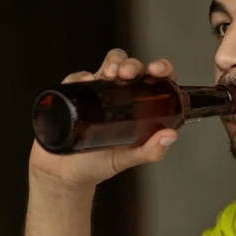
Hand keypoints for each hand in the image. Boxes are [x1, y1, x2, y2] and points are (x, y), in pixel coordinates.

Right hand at [29, 48, 178, 187]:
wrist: (65, 173)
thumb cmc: (98, 164)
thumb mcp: (128, 159)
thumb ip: (150, 151)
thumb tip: (170, 135)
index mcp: (138, 107)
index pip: (155, 81)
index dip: (161, 69)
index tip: (158, 70)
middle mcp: (120, 96)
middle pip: (130, 67)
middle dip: (132, 64)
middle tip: (129, 75)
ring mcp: (98, 93)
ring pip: (109, 64)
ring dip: (113, 62)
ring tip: (111, 74)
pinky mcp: (75, 94)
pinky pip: (78, 77)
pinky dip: (82, 76)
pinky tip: (86, 82)